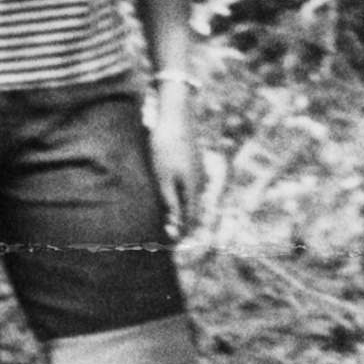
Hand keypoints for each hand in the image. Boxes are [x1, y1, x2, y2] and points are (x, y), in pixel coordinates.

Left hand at [143, 80, 203, 227]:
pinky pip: (191, 186)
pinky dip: (184, 196)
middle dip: (184, 225)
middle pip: (194, 210)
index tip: (172, 247)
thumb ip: (170, 203)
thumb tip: (174, 227)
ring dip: (184, 211)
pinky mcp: (194, 162)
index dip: (182, 234)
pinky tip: (176, 196)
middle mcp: (200, 182)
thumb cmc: (165, 147)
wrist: (175, 116)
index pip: (189, 219)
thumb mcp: (163, 177)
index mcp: (193, 188)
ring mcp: (199, 171)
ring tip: (173, 221)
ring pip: (193, 197)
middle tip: (173, 240)